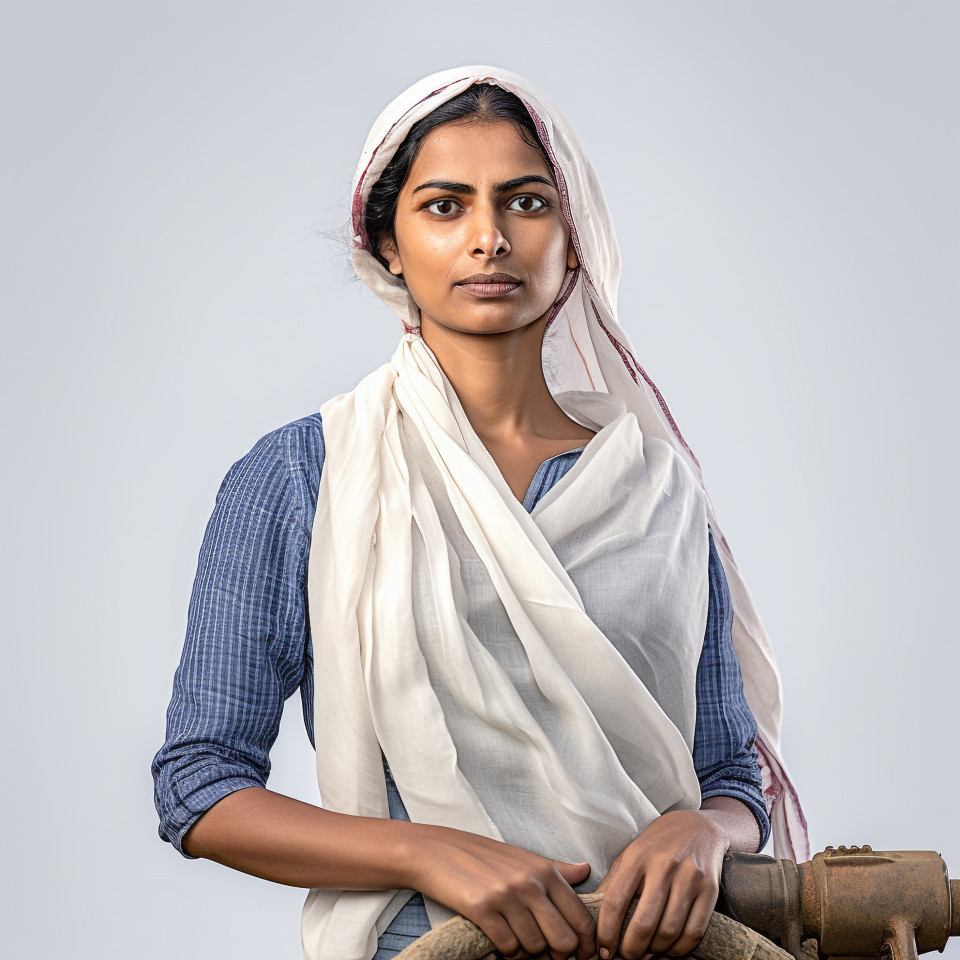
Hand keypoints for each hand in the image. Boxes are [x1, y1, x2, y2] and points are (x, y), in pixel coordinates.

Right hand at [409, 824, 596, 959]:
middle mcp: (529, 882)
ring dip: (526, 953)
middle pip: (564, 940)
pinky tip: (499, 939)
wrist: (436, 851)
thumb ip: (557, 869)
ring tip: (515, 940)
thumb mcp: (523, 857)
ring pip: (534, 948)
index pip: (581, 918)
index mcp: (545, 870)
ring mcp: (506, 896)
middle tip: (545, 954)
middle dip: (557, 955)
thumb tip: (586, 870)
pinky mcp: (482, 909)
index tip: (580, 956)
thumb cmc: (483, 856)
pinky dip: (506, 951)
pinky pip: (508, 947)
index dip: (585, 945)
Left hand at [594, 810, 727, 959]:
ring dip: (655, 951)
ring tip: (647, 953)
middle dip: (632, 949)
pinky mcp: (710, 889)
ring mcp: (689, 877)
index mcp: (637, 856)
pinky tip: (670, 949)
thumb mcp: (630, 855)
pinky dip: (680, 949)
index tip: (604, 950)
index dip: (606, 932)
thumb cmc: (657, 845)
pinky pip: (694, 931)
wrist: (698, 827)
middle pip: (643, 922)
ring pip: (669, 931)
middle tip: (627, 956)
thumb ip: (613, 884)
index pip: (615, 902)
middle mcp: (663, 865)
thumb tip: (592, 915)